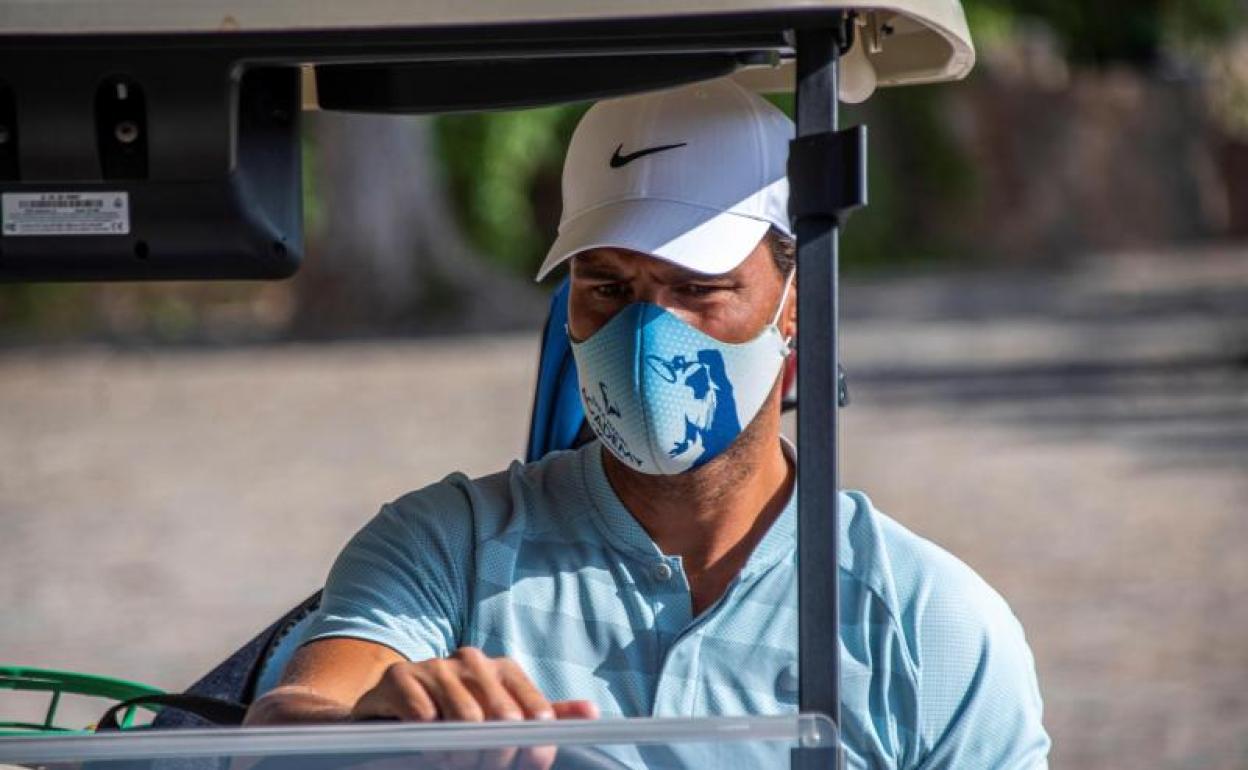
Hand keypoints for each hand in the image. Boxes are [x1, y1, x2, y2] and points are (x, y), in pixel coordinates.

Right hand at [352, 647, 598, 769]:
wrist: (391, 706)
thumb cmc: (454, 716)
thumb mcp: (502, 714)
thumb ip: (545, 716)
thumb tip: (592, 713)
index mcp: (503, 669)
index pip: (535, 714)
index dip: (532, 750)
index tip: (519, 766)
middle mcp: (472, 659)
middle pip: (503, 719)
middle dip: (492, 756)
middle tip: (476, 766)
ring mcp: (436, 665)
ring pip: (465, 720)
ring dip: (457, 754)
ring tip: (449, 758)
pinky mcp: (401, 676)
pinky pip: (423, 716)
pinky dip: (426, 741)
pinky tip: (423, 742)